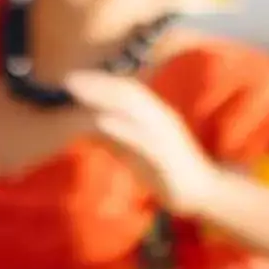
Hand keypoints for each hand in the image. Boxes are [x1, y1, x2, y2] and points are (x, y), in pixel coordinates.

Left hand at [61, 73, 226, 216]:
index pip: (125, 90)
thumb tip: (87, 125)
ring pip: (134, 109)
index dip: (99, 81)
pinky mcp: (166, 154)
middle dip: (97, 83)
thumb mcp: (136, 149)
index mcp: (154, 114)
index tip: (71, 78)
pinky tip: (101, 122)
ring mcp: (164, 134)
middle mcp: (160, 117)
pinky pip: (142, 138)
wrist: (200, 190)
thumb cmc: (165, 169)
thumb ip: (114, 136)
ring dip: (105, 98)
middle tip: (67, 79)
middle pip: (127, 93)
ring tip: (79, 92)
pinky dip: (121, 127)